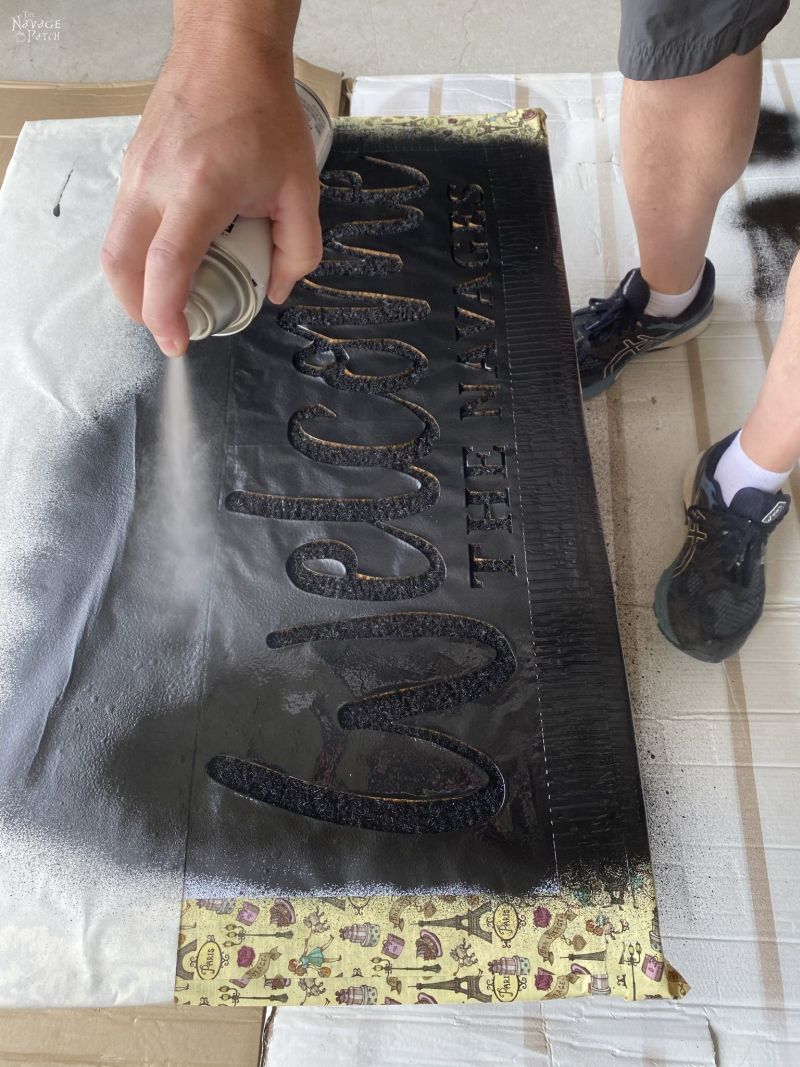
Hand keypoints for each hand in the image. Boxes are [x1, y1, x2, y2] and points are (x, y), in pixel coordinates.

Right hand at [100, 21, 321, 356]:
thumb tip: (276, 290)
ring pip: (115, 245)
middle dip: (141, 310)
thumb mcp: (301, 188)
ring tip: (173, 297)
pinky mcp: (131, 166)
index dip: (167, 314)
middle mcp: (156, 181)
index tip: (178, 341)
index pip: (168, 265)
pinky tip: (173, 255)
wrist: (227, 51)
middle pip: (123, 265)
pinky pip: (124, 222)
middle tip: (171, 328)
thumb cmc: (263, 111)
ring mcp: (135, 171)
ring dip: (136, 284)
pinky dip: (139, 252)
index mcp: (200, 189)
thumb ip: (298, 250)